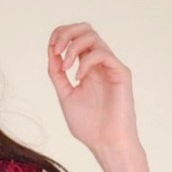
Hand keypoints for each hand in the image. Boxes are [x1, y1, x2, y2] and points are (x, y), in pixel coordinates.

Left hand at [48, 23, 138, 151]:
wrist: (106, 143)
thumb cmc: (88, 125)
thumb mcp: (65, 95)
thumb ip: (58, 74)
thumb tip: (51, 52)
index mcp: (86, 67)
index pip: (75, 38)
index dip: (60, 36)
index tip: (50, 49)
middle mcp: (99, 63)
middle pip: (85, 29)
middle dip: (66, 33)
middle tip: (55, 50)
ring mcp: (111, 66)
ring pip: (93, 37)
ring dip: (73, 47)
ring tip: (65, 67)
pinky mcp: (121, 72)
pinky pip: (103, 54)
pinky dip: (86, 62)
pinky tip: (78, 79)